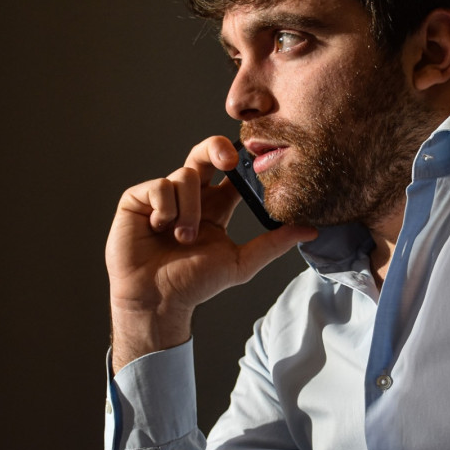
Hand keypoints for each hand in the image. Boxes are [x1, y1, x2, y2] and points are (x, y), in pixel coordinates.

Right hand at [105, 136, 316, 372]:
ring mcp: (163, 197)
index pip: (231, 175)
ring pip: (184, 176)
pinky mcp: (137, 200)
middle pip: (204, 154)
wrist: (157, 301)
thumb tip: (312, 229)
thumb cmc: (194, 285)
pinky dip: (165, 207)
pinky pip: (159, 186)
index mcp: (215, 208)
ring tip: (184, 237)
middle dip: (216, 148)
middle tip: (228, 159)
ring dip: (189, 208)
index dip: (242, 163)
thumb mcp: (241, 263)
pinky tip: (160, 227)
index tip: (253, 161)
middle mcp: (190, 198)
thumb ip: (274, 243)